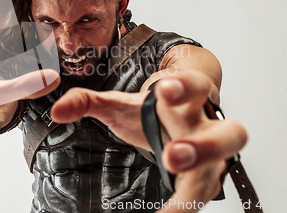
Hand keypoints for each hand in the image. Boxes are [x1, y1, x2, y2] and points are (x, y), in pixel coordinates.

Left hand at [50, 69, 246, 211]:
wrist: (175, 120)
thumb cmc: (151, 110)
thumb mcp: (118, 104)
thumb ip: (87, 102)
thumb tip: (57, 111)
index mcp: (187, 99)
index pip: (195, 86)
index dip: (184, 86)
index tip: (164, 90)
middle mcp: (207, 126)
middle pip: (229, 132)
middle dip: (203, 143)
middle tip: (172, 154)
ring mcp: (212, 154)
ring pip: (224, 170)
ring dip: (200, 181)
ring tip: (170, 193)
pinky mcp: (206, 177)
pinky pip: (201, 196)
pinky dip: (183, 208)